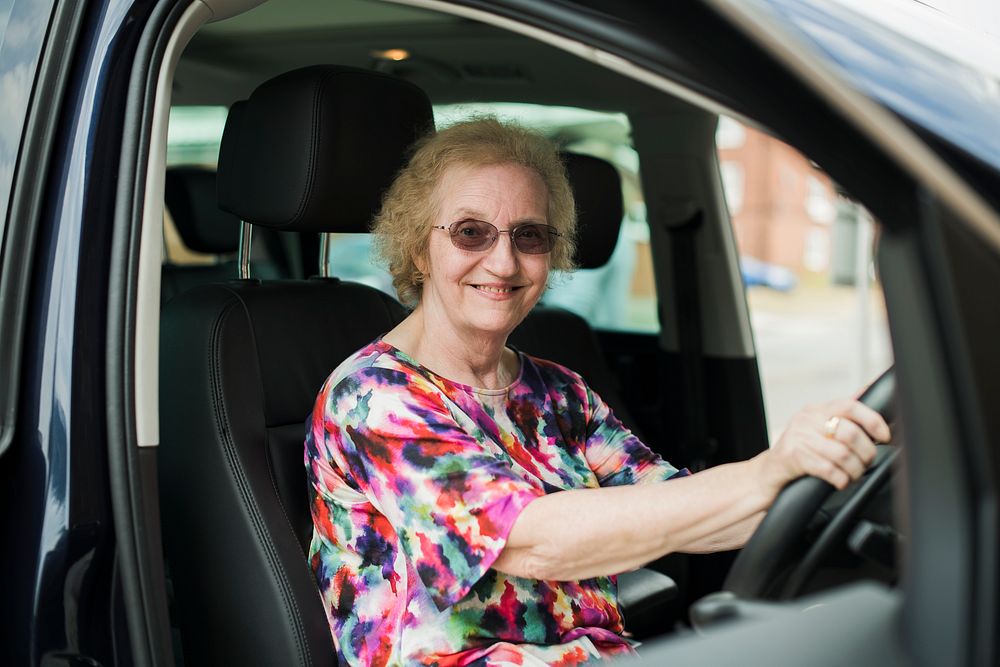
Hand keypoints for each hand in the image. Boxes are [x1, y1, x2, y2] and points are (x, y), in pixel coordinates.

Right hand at [756, 398, 890, 498]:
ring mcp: (798, 437)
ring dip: (854, 470)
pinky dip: (840, 479)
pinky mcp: (792, 456)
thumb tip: (867, 389)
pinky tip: (840, 482)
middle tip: (865, 464)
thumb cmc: (797, 453)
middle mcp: (806, 419)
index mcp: (815, 410)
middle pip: (850, 433)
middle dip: (866, 453)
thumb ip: (840, 415)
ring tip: (852, 476)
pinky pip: (828, 469)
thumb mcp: (817, 430)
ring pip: (842, 454)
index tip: (884, 437)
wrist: (766, 474)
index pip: (850, 406)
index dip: (873, 421)